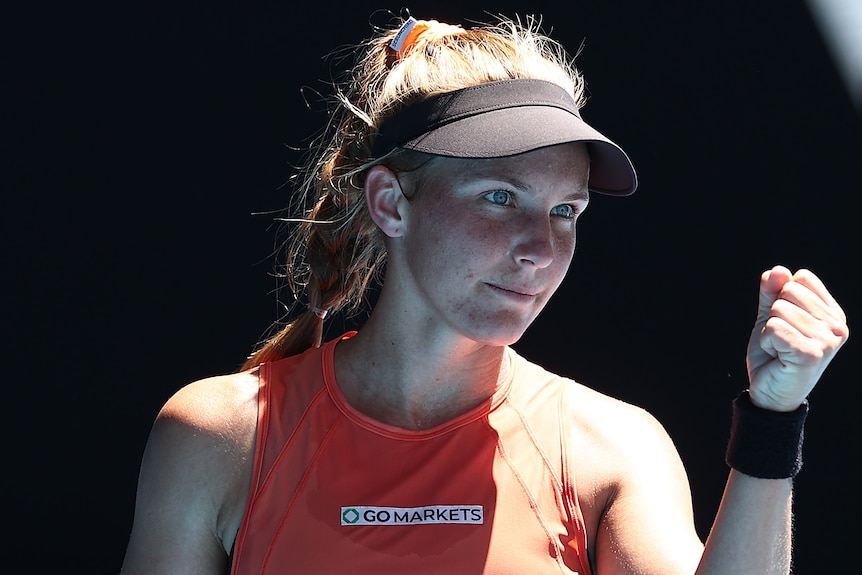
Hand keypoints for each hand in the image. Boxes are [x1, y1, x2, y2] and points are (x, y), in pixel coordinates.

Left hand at [746, 266, 848, 411]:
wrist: (770, 394)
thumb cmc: (773, 355)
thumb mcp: (770, 317)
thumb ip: (772, 292)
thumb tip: (778, 270)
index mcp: (832, 313)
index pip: (801, 278)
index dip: (782, 297)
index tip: (786, 323)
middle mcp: (837, 326)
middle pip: (789, 291)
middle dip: (774, 314)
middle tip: (781, 339)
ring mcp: (827, 340)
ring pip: (779, 309)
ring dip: (769, 330)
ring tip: (780, 350)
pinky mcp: (812, 353)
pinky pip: (774, 328)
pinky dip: (767, 341)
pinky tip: (778, 356)